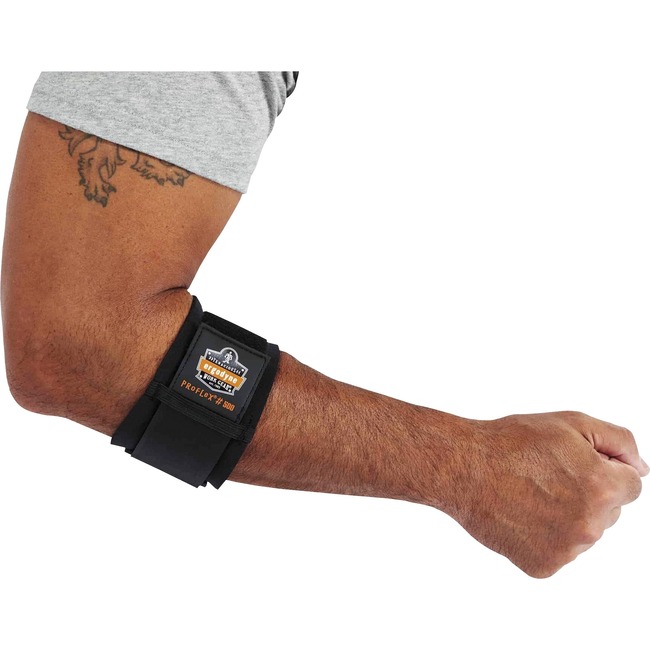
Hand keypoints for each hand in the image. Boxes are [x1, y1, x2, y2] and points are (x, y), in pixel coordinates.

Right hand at [444, 411, 647, 577]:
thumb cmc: (510, 442)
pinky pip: (559, 551)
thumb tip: (640, 468)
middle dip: (587, 493)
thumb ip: (618, 441)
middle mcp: (591, 524)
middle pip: (608, 511)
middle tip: (546, 475)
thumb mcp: (570, 423)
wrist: (464, 468)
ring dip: (566, 516)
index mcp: (603, 487)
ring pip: (583, 532)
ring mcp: (568, 549)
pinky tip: (521, 513)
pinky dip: (544, 536)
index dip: (600, 468)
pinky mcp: (544, 566)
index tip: (571, 463)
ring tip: (530, 493)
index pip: (630, 485)